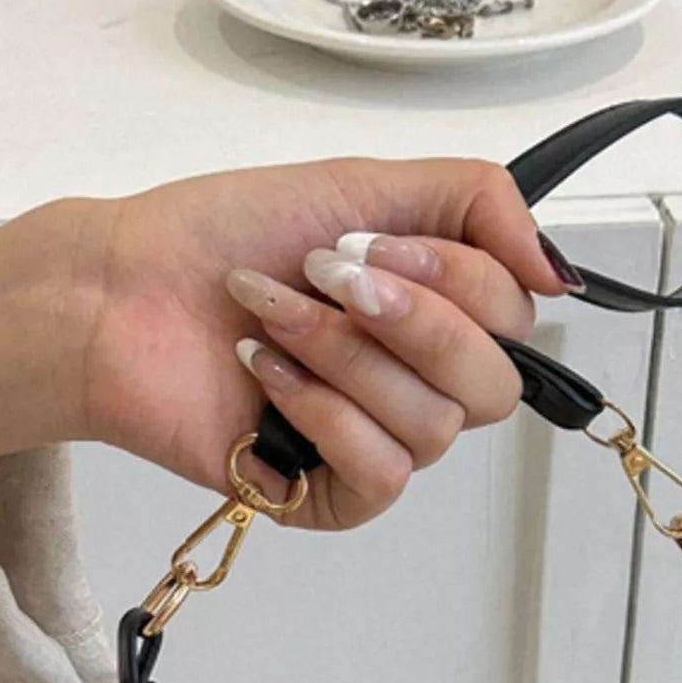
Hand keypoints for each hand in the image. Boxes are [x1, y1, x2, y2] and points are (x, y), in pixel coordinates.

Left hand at [0, 159, 580, 529]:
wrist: (120, 291)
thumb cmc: (224, 236)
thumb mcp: (365, 184)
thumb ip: (479, 203)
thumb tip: (561, 272)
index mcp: (436, 315)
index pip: (517, 321)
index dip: (458, 280)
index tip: (367, 243)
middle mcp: (418, 384)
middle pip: (494, 387)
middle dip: (412, 321)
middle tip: (325, 275)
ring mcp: (376, 445)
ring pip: (433, 426)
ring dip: (344, 355)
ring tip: (269, 316)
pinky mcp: (328, 498)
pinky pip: (383, 474)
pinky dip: (322, 412)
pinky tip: (262, 376)